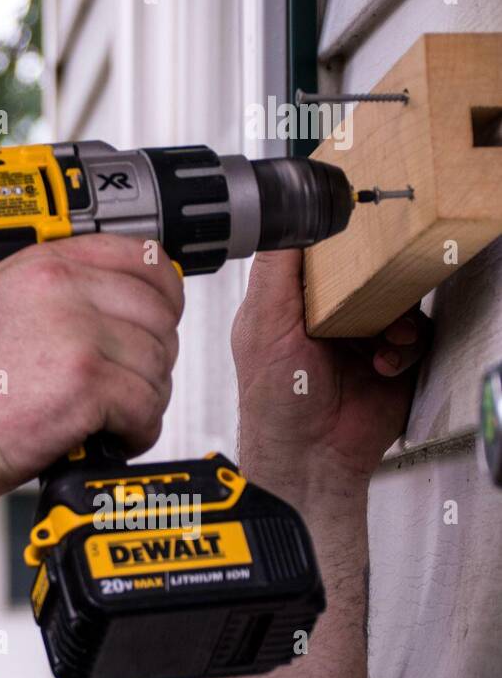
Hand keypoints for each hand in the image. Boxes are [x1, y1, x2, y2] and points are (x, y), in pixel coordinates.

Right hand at [0, 234, 183, 504]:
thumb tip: (116, 300)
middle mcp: (62, 288)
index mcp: (42, 264)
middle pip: (160, 315)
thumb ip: (53, 291)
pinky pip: (148, 405)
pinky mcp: (85, 382)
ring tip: (108, 416)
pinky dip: (137, 431)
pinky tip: (108, 436)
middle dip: (151, 357)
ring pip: (158, 363)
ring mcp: (76, 332)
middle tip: (124, 385)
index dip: (164, 293)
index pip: (142, 257)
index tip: (159, 319)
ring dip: (144, 398)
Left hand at [232, 249, 431, 485]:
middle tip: (374, 291)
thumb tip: (282, 222)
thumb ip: (275, 271)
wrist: (310, 454)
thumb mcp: (263, 324)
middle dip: (376, 281)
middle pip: (364, 275)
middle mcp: (325, 317)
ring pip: (395, 302)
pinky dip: (405, 347)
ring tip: (384, 337)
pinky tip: (385, 363)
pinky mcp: (391, 360)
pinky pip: (415, 336)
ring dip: (396, 317)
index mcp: (289, 303)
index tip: (353, 236)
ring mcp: (359, 338)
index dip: (336, 246)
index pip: (317, 257)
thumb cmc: (275, 399)